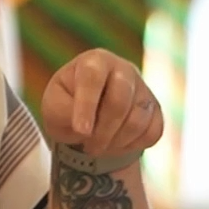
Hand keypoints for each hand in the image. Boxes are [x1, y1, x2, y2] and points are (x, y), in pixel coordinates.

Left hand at [42, 49, 162, 154]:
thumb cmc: (65, 106)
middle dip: (102, 131)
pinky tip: (116, 144)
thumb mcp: (53, 107)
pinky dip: (133, 145)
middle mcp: (123, 69)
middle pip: (120, 101)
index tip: (81, 131)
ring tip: (98, 146)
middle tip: (88, 147)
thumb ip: (64, 112)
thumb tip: (87, 127)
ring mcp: (143, 88)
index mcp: (94, 61)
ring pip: (138, 120)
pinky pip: (153, 131)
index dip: (87, 105)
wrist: (85, 116)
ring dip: (116, 142)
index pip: (93, 78)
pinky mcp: (155, 109)